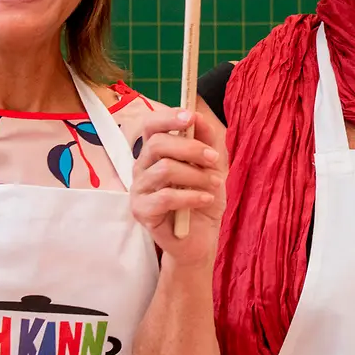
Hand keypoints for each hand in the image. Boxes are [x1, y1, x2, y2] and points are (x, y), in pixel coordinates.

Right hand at [130, 108, 226, 267]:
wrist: (201, 238)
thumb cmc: (202, 198)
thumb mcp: (211, 166)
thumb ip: (206, 140)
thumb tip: (198, 116)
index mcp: (155, 152)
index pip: (150, 126)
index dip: (168, 117)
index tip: (191, 117)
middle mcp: (142, 167)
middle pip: (158, 144)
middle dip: (191, 148)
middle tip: (214, 159)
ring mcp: (139, 190)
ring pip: (164, 169)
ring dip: (196, 174)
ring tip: (215, 184)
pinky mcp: (142, 211)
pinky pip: (165, 198)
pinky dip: (191, 196)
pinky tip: (206, 199)